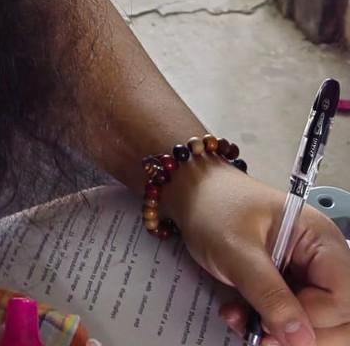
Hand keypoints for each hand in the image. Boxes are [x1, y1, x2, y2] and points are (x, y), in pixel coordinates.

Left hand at [166, 159, 349, 345]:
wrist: (189, 192)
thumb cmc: (212, 206)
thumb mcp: (236, 250)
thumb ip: (268, 294)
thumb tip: (300, 338)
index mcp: (321, 239)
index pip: (341, 298)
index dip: (312, 319)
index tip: (273, 323)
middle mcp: (323, 258)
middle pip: (340, 318)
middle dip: (300, 333)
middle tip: (261, 336)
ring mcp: (308, 272)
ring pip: (317, 323)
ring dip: (281, 333)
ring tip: (242, 320)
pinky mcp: (290, 283)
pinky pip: (293, 317)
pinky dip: (270, 325)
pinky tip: (241, 315)